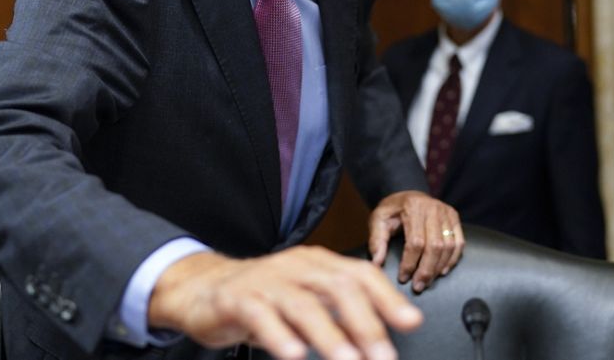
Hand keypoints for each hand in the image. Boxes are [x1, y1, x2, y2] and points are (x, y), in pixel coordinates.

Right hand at [149, 246, 421, 359]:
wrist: (203, 290)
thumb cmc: (262, 298)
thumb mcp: (305, 302)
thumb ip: (339, 316)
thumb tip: (379, 339)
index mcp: (317, 264)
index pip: (360, 273)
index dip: (388, 297)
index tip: (411, 323)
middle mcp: (295, 267)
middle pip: (338, 287)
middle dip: (366, 323)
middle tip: (382, 356)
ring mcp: (266, 281)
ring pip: (303, 304)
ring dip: (329, 336)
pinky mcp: (237, 299)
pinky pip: (261, 315)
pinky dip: (280, 336)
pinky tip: (294, 354)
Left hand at [367, 191, 463, 292]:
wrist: (407, 195)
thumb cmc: (392, 210)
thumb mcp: (378, 219)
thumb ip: (376, 240)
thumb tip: (376, 263)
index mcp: (413, 207)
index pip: (415, 242)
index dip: (410, 263)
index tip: (403, 278)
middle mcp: (433, 208)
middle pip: (435, 246)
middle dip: (426, 270)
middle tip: (418, 286)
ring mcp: (446, 212)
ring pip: (448, 246)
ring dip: (439, 268)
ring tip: (427, 281)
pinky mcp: (454, 218)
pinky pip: (459, 242)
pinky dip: (452, 259)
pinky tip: (442, 271)